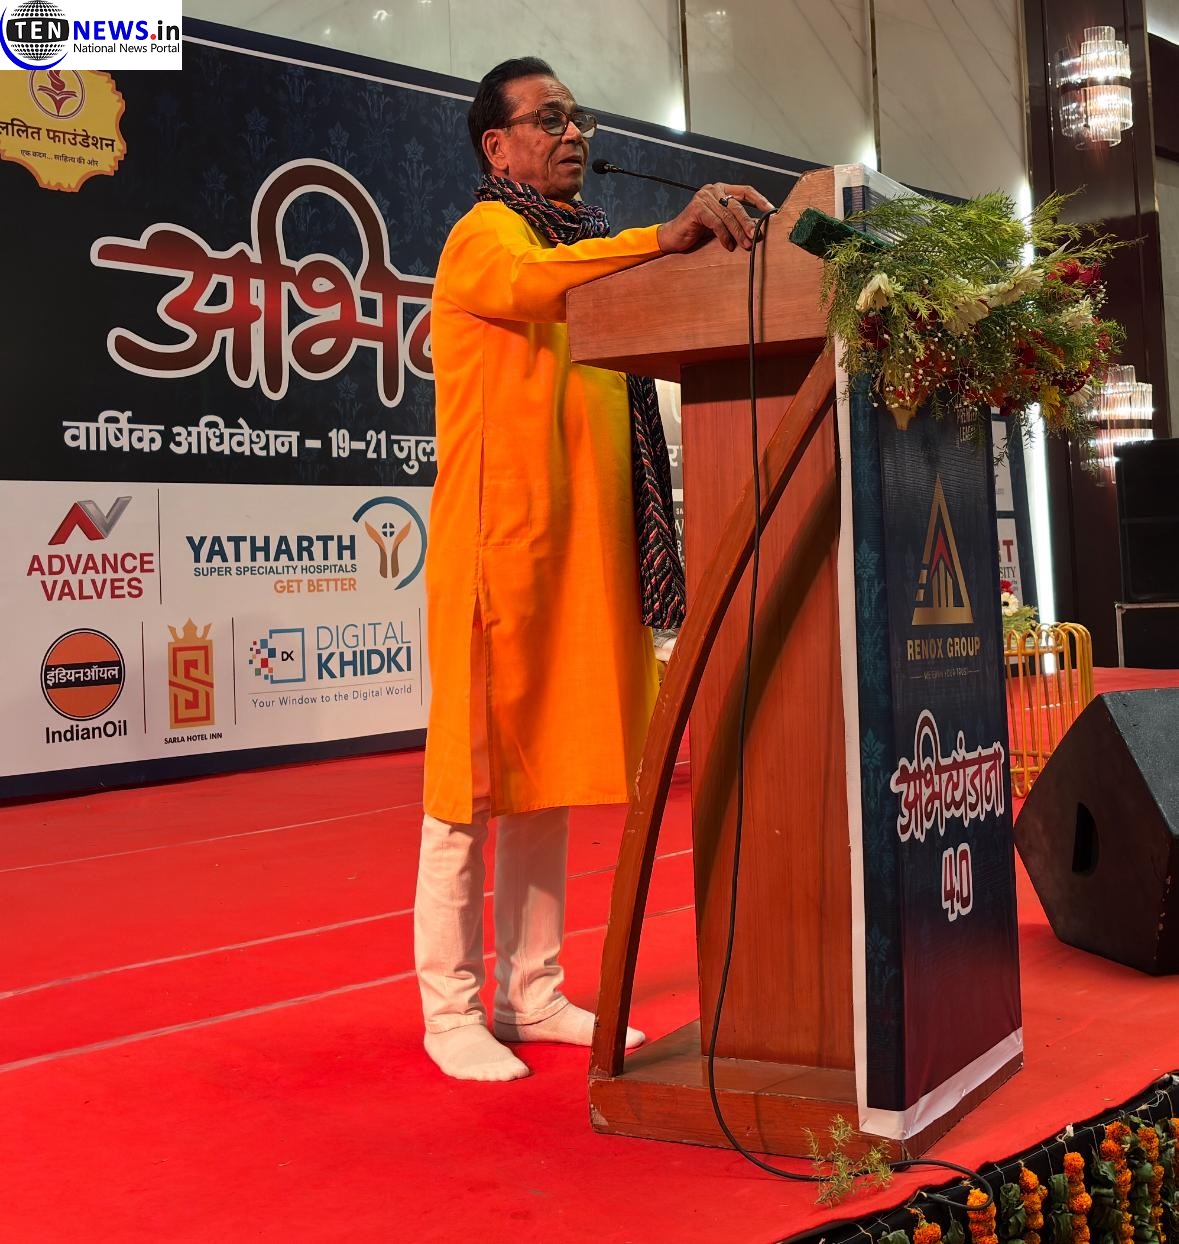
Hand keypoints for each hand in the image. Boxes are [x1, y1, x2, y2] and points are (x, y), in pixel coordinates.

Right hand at [656, 183, 776, 253]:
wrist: (673, 238)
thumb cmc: (697, 232)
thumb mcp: (721, 225)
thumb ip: (736, 222)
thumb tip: (758, 229)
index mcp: (722, 190)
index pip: (746, 191)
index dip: (760, 200)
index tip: (772, 211)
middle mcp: (713, 190)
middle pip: (737, 205)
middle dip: (748, 223)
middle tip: (757, 237)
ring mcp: (704, 197)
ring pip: (728, 215)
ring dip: (738, 232)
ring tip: (746, 245)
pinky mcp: (696, 209)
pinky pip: (716, 223)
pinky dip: (724, 236)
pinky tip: (728, 246)